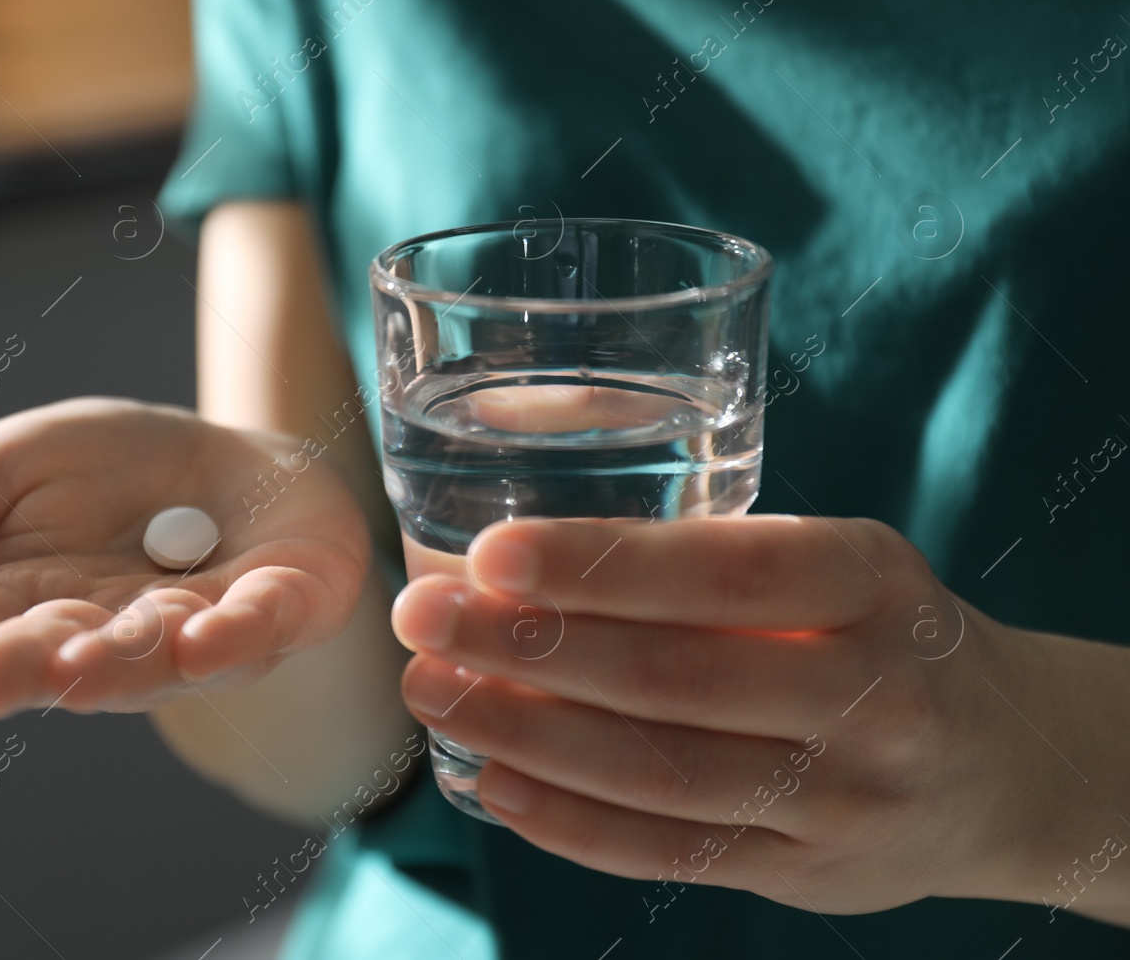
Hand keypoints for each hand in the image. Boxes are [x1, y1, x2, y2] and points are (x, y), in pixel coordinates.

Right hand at [0, 397, 367, 718]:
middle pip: (57, 655)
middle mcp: (105, 636)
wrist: (233, 467)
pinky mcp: (279, 611)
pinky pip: (258, 628)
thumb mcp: (5, 470)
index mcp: (23, 606)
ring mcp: (195, 632)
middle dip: (21, 667)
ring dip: (122, 662)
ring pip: (155, 655)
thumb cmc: (107, 479)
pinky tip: (204, 638)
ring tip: (81, 663)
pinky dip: (234, 636)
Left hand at [390, 514, 1129, 921]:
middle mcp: (872, 695)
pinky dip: (568, 821)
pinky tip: (492, 780)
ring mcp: (845, 800)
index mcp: (871, 581)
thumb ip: (713, 564)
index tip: (491, 554)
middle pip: (670, 679)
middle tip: (423, 618)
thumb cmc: (880, 632)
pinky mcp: (808, 875)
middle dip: (527, 649)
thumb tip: (516, 562)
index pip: (723, 573)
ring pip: (656, 774)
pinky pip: (669, 853)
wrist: (1007, 763)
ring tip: (434, 693)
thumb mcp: (838, 564)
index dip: (600, 567)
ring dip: (523, 734)